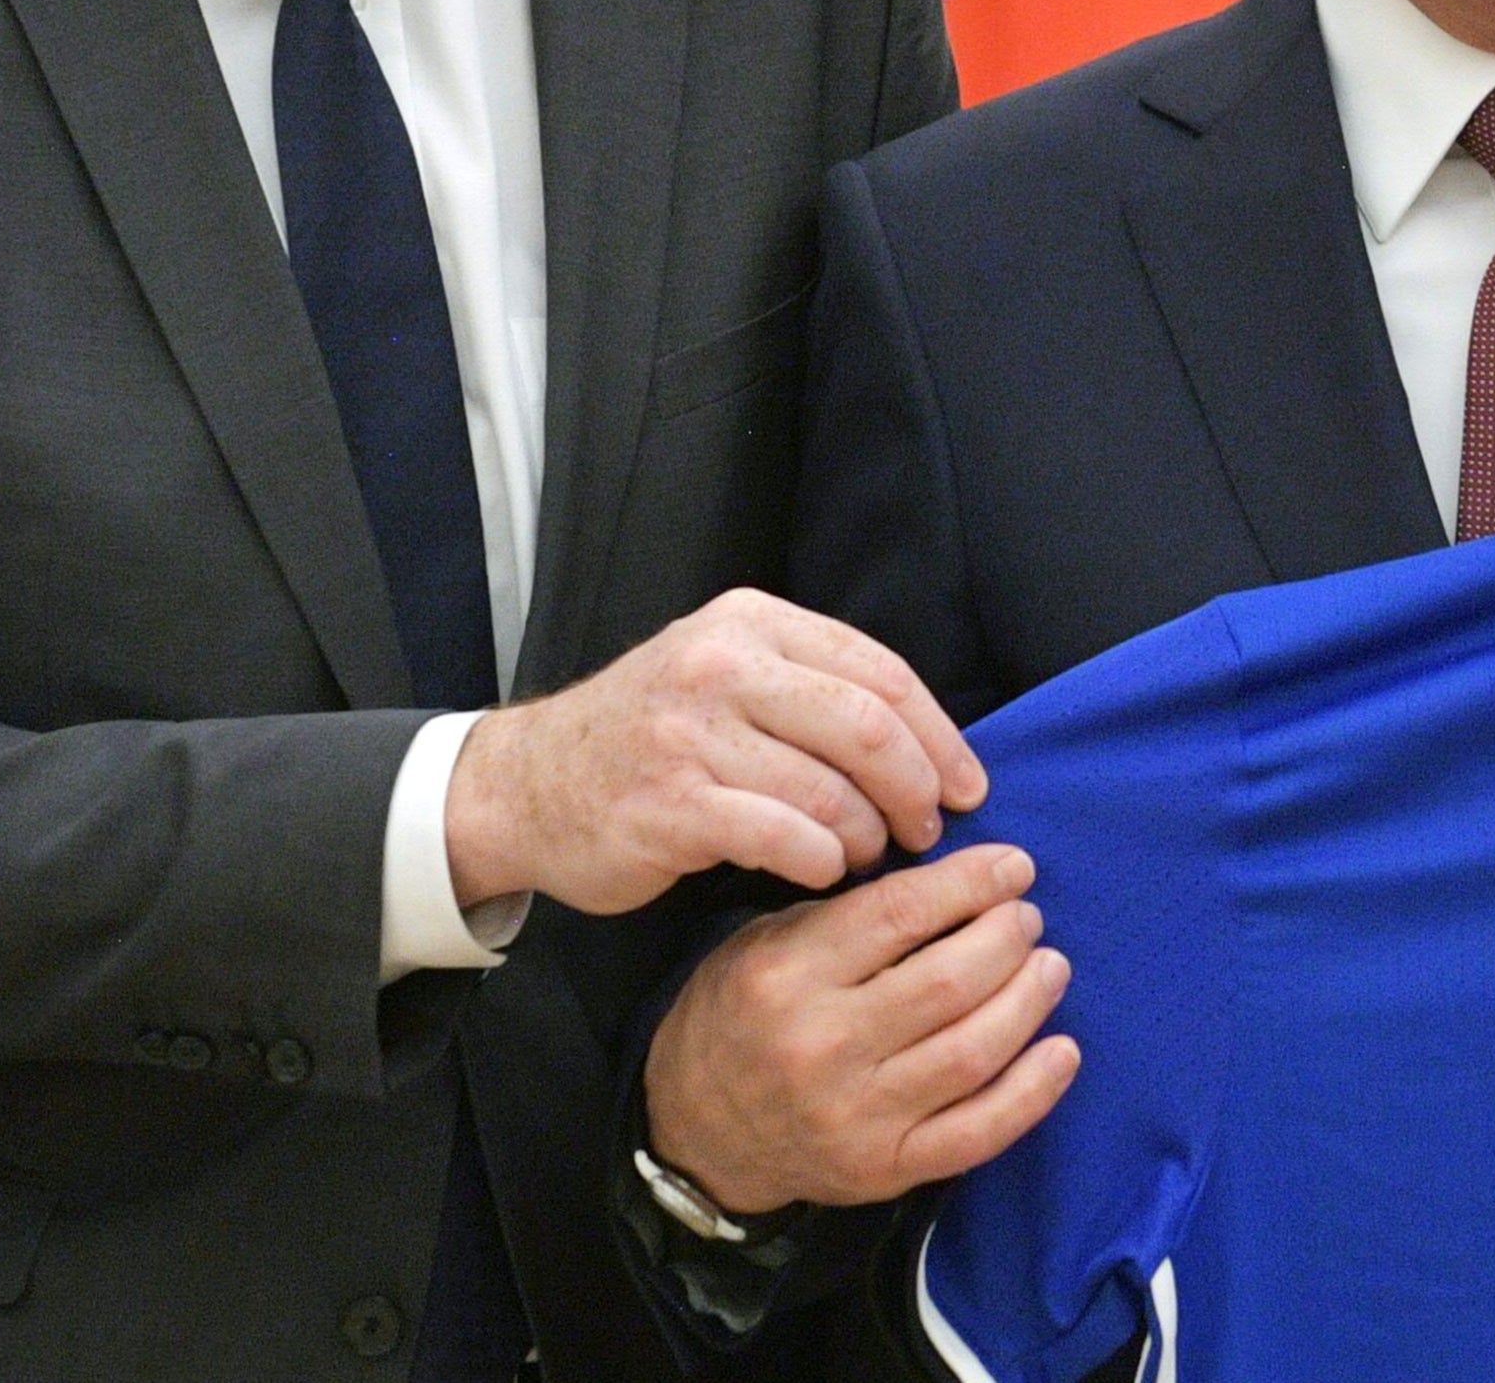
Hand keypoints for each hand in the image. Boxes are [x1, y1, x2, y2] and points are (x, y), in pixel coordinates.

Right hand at [444, 590, 983, 915]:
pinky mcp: (670, 804)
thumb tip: (928, 743)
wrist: (527, 784)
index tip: (968, 784)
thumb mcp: (725, 673)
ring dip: (867, 834)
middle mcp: (721, 664)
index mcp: (750, 623)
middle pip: (867, 725)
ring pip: (829, 788)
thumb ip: (811, 687)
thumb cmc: (649, 737)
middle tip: (930, 829)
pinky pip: (782, 836)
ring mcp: (690, 734)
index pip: (880, 672)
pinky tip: (821, 872)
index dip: (938, 735)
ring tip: (868, 855)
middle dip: (916, 786)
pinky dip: (819, 861)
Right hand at [645, 844, 1080, 1215]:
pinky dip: (1033, 1091)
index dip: (971, 883)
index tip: (1013, 866)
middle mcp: (823, 1048)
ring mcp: (857, 1117)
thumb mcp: (768, 940)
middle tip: (1026, 918)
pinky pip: (978, 1133)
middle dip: (1007, 939)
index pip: (901, 915)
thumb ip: (849, 911)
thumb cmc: (741, 1015)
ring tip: (1049, 966)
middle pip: (948, 983)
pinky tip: (1062, 1049)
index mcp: (788, 976)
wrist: (696, 1134)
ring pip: (972, 1052)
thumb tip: (955, 878)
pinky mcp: (885, 1169)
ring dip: (1028, 1001)